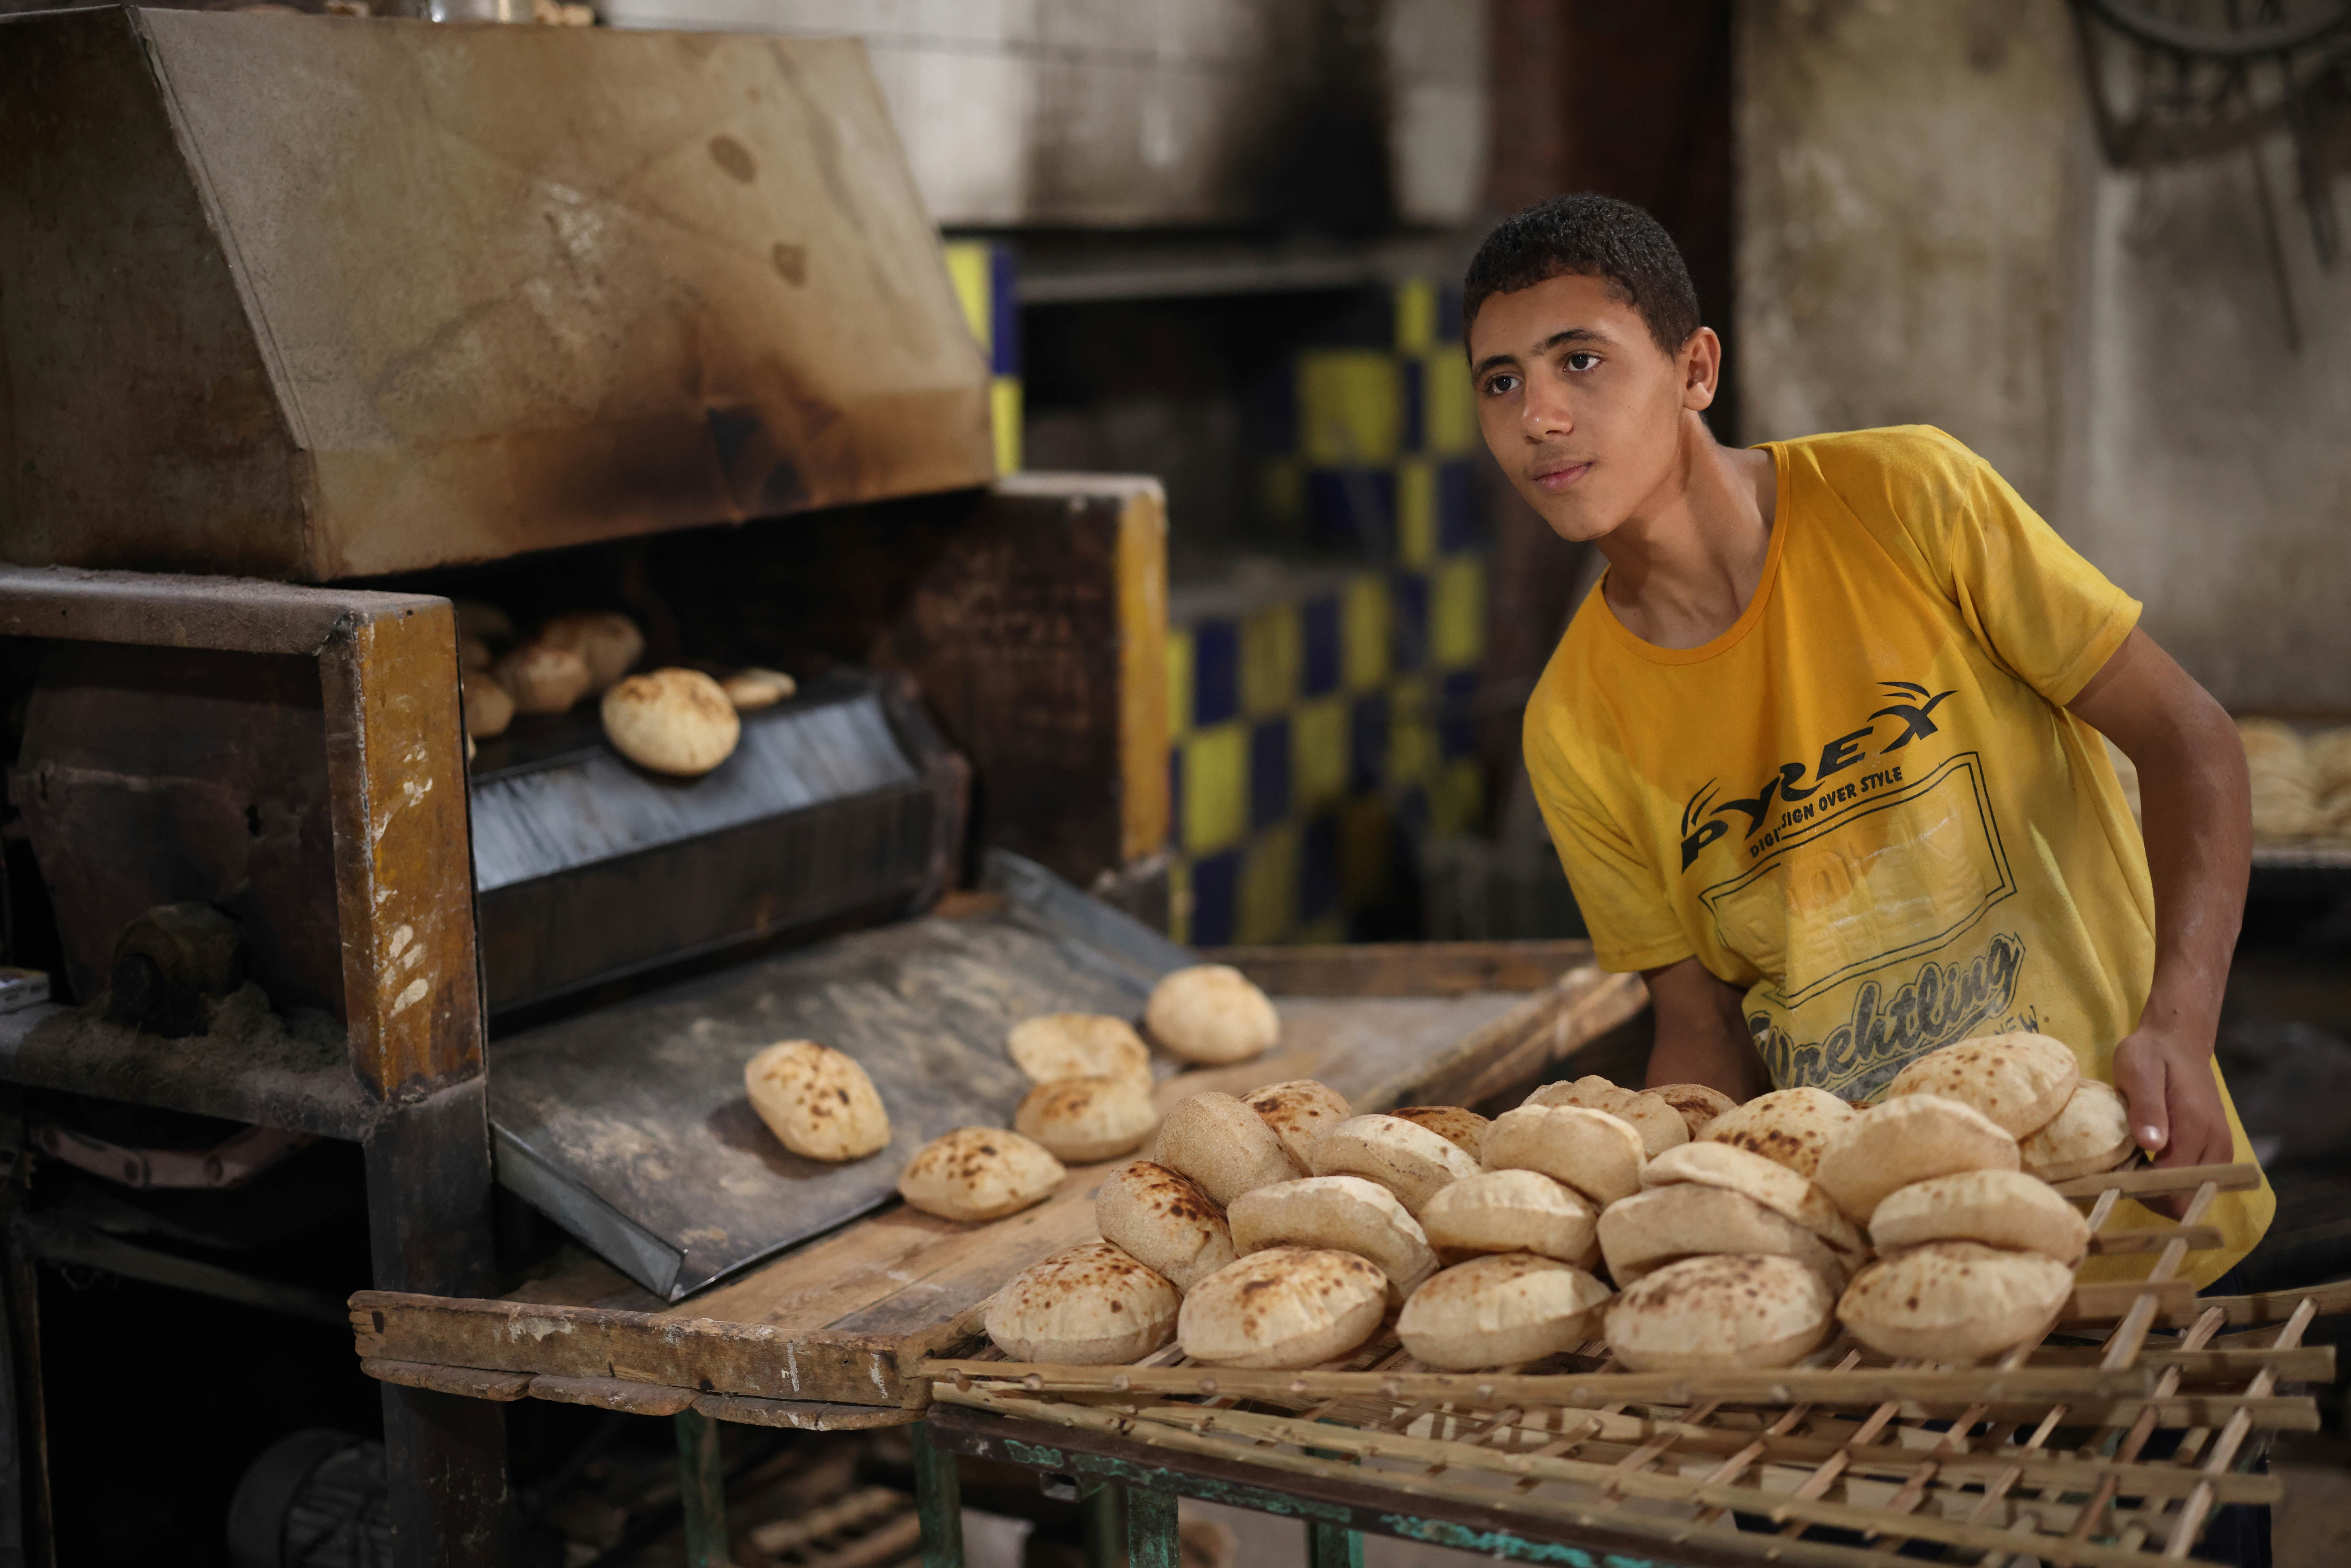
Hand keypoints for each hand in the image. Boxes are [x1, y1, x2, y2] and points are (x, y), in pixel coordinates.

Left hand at [2109, 1028, 2233, 1218]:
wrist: (2178, 1041)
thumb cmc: (2151, 1054)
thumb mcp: (2138, 1071)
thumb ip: (2146, 1107)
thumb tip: (2152, 1144)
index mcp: (2197, 1129)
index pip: (2173, 1186)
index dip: (2141, 1187)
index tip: (2115, 1172)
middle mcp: (2216, 1145)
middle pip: (2185, 1199)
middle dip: (2151, 1193)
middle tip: (2122, 1170)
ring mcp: (2220, 1149)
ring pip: (2191, 1194)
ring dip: (2159, 1188)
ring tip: (2132, 1162)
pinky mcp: (2216, 1148)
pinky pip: (2194, 1180)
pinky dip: (2170, 1179)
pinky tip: (2147, 1160)